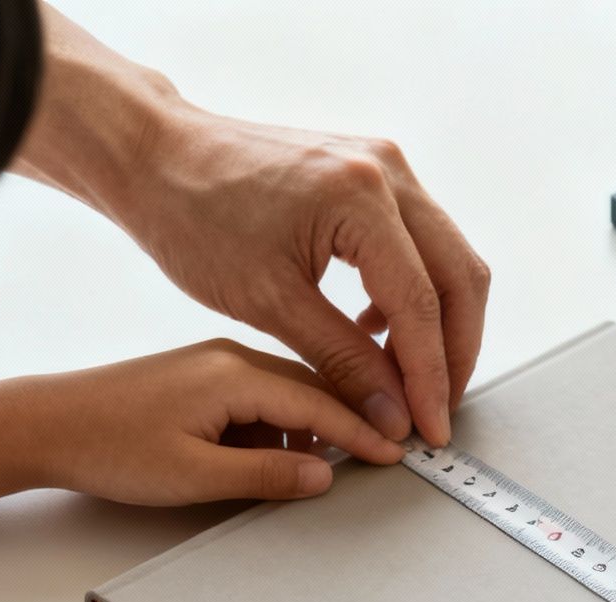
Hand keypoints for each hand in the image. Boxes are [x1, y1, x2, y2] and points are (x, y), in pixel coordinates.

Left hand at [0, 339, 404, 505]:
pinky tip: (282, 455)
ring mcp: (220, 361)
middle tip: (392, 449)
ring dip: (318, 426)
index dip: (366, 429)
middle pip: (318, 386)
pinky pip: (267, 396)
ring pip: (294, 392)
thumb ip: (264, 475)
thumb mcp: (191, 475)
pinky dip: (286, 424)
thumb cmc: (108, 447)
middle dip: (357, 418)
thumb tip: (325, 476)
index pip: (323, 399)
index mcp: (235, 373)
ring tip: (338, 464)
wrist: (44, 423)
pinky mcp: (206, 375)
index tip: (402, 450)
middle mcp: (234, 357)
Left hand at [108, 108, 489, 447]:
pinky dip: (413, 292)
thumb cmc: (192, 217)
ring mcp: (384, 166)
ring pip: (448, 259)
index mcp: (360, 197)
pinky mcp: (371, 173)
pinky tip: (375, 330)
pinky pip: (419, 241)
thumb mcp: (269, 303)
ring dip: (439, 325)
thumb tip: (393, 416)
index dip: (431, 377)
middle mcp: (386, 171)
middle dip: (453, 354)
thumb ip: (343, 361)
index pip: (421, 303)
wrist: (156, 157)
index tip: (429, 430)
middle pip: (460, 277)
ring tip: (407, 383)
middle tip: (434, 413)